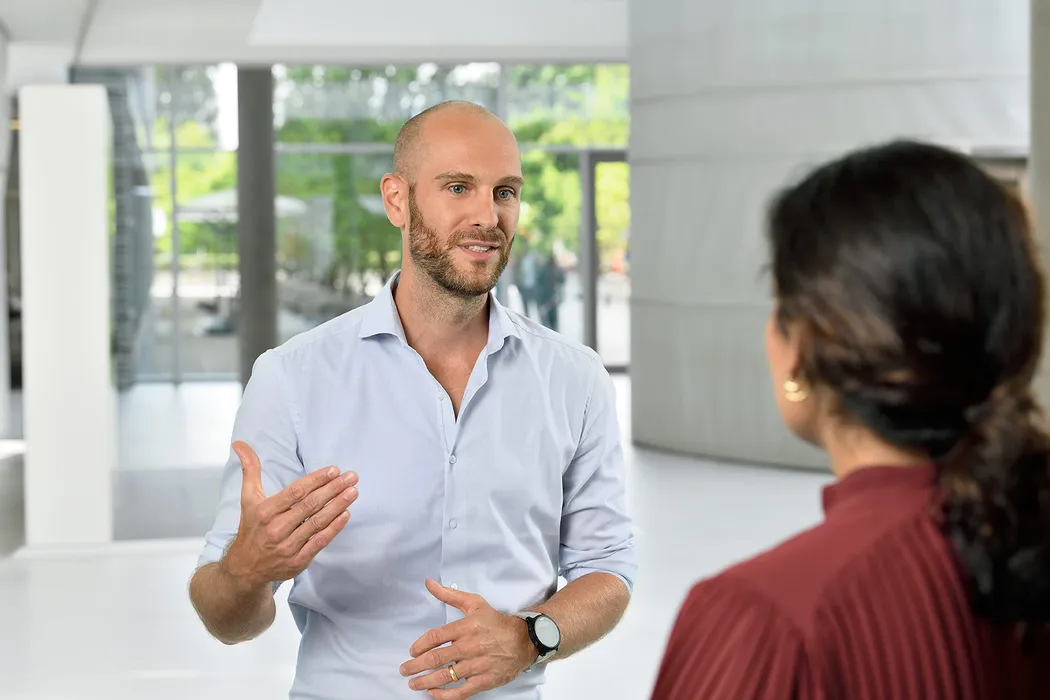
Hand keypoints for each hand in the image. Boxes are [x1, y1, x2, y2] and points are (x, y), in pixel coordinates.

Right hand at [221, 441, 358, 588]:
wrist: (246, 567)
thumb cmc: (252, 527)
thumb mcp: (248, 498)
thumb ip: (250, 469)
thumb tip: (240, 443)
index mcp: (266, 511)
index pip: (296, 492)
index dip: (316, 480)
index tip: (334, 470)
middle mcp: (277, 528)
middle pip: (310, 505)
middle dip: (334, 489)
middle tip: (352, 477)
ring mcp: (288, 546)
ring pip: (317, 522)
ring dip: (338, 506)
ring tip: (353, 492)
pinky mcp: (298, 560)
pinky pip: (320, 542)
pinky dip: (334, 528)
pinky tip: (346, 514)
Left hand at [399, 579, 535, 698]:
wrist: (524, 640)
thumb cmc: (496, 622)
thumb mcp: (474, 603)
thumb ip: (449, 595)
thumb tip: (429, 583)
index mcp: (466, 627)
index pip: (435, 637)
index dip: (420, 645)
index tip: (412, 651)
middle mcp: (470, 646)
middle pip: (436, 658)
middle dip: (415, 666)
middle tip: (404, 670)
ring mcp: (477, 665)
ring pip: (445, 676)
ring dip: (425, 681)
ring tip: (413, 684)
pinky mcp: (484, 681)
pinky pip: (461, 692)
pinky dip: (445, 695)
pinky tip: (433, 694)